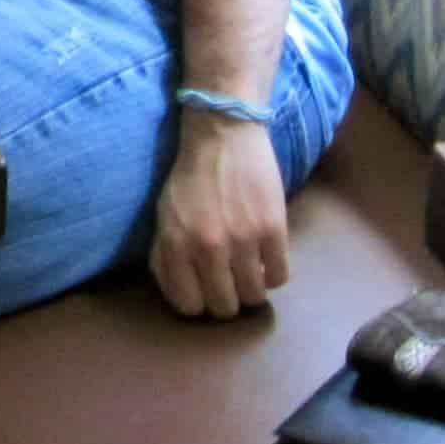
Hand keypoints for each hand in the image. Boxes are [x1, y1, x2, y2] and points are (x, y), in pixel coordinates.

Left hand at [148, 113, 289, 317]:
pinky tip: (264, 258)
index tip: (203, 289)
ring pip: (253, 298)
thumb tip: (178, 293)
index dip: (197, 302)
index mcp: (176, 244)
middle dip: (225, 298)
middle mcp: (208, 248)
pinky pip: (279, 278)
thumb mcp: (164, 215)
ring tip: (247, 268)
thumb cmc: (190, 177)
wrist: (223, 135)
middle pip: (224, 308)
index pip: (188, 305)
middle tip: (227, 280)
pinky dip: (272, 274)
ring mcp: (244, 241)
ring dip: (250, 288)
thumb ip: (166, 254)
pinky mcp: (274, 231)